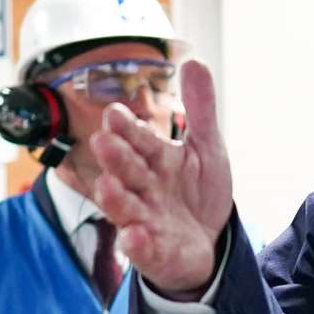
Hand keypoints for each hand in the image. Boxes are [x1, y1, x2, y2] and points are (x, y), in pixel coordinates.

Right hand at [91, 60, 233, 295]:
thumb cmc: (198, 193)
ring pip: (125, 208)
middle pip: (126, 169)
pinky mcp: (154, 252)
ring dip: (115, 198)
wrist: (209, 243)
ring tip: (108, 185)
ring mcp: (146, 220)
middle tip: (104, 141)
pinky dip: (137, 244)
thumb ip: (200, 108)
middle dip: (116, 156)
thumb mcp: (206, 148)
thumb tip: (194, 60)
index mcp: (155, 160)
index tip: (115, 113)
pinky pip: (142, 249)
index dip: (127, 128)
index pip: (137, 139)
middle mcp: (144, 188)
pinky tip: (135, 235)